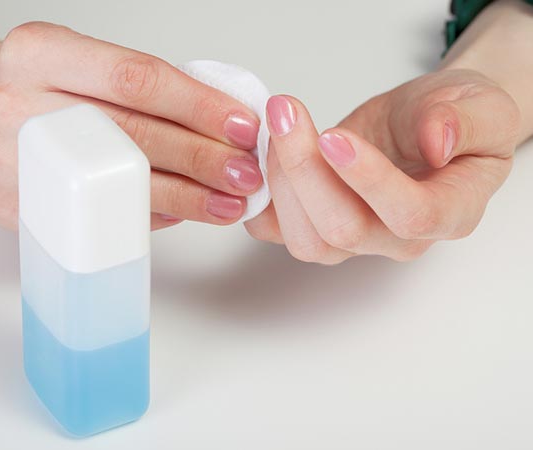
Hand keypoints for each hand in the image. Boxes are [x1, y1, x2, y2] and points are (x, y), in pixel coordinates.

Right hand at [0, 22, 262, 229]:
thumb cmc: (43, 89)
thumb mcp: (83, 65)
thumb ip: (144, 90)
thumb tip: (223, 126)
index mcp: (42, 52)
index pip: (135, 79)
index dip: (197, 106)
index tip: (242, 127)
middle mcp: (16, 103)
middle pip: (130, 136)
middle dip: (201, 158)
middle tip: (245, 173)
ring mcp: (8, 160)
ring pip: (116, 184)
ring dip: (186, 197)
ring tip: (228, 202)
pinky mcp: (14, 207)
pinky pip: (97, 217)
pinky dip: (150, 216)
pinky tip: (184, 213)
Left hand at [245, 69, 519, 262]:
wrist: (425, 126)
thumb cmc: (455, 119)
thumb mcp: (481, 106)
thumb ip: (465, 122)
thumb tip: (437, 143)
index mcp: (451, 212)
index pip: (411, 214)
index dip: (369, 180)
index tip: (333, 135)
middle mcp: (400, 239)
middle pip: (344, 230)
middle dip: (306, 171)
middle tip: (285, 113)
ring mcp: (355, 241)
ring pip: (307, 239)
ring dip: (281, 181)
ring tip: (277, 125)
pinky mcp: (318, 228)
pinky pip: (277, 232)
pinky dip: (261, 198)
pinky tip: (263, 152)